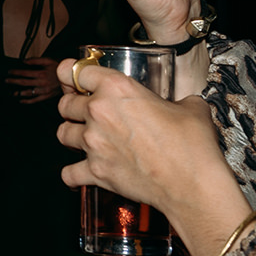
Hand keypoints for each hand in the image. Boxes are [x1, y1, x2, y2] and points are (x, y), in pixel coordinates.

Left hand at [6, 57, 60, 104]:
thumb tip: (24, 61)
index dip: (15, 72)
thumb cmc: (59, 67)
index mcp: (41, 74)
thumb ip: (35, 60)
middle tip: (6, 81)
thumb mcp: (48, 60)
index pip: (24, 73)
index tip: (9, 72)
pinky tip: (21, 101)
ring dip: (18, 93)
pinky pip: (36, 100)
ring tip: (11, 93)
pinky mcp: (47, 96)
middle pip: (24, 83)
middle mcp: (41, 83)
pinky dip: (28, 101)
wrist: (71, 77)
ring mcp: (44, 91)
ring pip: (28, 93)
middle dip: (13, 82)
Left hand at [55, 58, 249, 255]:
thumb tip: (182, 105)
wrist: (193, 185)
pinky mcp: (95, 172)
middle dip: (72, 106)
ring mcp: (94, 143)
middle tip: (83, 110)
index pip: (76, 71)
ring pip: (62, 133)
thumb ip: (177, 100)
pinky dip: (73, 175)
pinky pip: (68, 173)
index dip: (73, 73)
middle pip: (65, 103)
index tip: (74, 77)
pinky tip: (80, 173)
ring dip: (71, 134)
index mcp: (117, 88)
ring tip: (83, 137)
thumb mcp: (191, 108)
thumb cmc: (192, 146)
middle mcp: (99, 112)